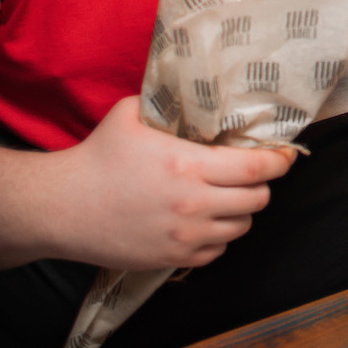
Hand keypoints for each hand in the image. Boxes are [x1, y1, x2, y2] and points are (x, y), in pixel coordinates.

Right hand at [46, 96, 294, 270]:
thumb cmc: (97, 157)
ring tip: (227, 197)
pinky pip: (216, 251)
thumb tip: (193, 89)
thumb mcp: (132, 115)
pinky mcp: (172, 258)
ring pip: (241, 227)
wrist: (61, 208)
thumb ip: (169, 105)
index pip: (257, 168)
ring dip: (240, 211)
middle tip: (251, 175)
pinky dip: (218, 237)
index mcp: (189, 165)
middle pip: (258, 200)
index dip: (280, 161)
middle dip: (261, 186)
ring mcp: (184, 235)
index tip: (286, 155)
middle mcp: (193, 204)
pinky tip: (204, 220)